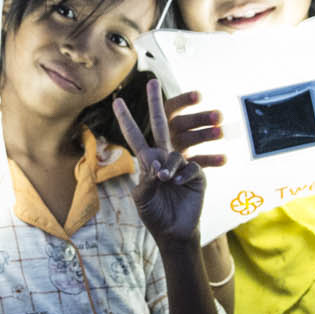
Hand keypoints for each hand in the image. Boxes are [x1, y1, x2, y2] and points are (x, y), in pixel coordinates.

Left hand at [113, 78, 213, 244]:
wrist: (174, 232)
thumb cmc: (154, 215)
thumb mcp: (142, 198)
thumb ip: (146, 179)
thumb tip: (157, 163)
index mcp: (147, 162)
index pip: (135, 136)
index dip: (126, 120)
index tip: (118, 101)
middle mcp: (164, 158)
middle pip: (160, 126)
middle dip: (155, 104)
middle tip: (152, 81)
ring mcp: (181, 164)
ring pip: (174, 155)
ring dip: (170, 168)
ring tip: (168, 182)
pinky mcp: (196, 174)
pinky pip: (190, 167)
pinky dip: (183, 177)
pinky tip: (180, 186)